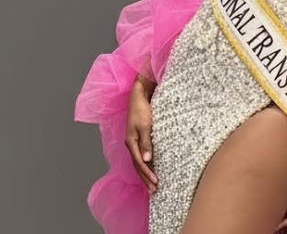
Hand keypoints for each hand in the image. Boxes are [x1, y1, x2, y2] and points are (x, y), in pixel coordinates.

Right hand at [126, 77, 157, 193]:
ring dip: (145, 174)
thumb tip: (147, 160)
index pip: (140, 163)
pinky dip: (146, 165)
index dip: (147, 174)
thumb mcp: (145, 125)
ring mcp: (134, 141)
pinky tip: (151, 169)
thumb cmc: (142, 108)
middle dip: (145, 179)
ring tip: (152, 185)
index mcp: (131, 142)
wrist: (139, 95)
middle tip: (154, 191)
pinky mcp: (139, 138)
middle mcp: (131, 144)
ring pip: (139, 162)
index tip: (156, 183)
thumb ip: (146, 143)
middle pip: (138, 166)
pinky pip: (141, 155)